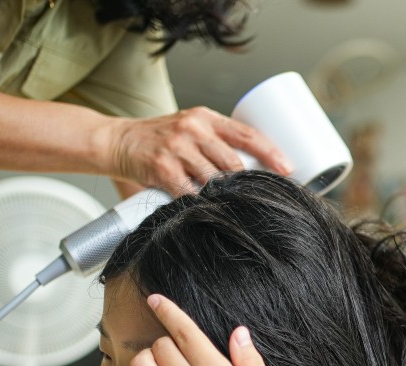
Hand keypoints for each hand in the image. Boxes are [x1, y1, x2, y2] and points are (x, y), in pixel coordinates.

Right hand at [104, 107, 293, 195]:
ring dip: (224, 195)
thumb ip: (218, 142)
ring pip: (215, 180)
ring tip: (230, 204)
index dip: (270, 153)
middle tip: (257, 196)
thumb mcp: (190, 129)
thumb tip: (255, 167)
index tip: (287, 169)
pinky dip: (202, 203)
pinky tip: (207, 208)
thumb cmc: (159, 139)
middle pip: (233, 162)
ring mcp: (177, 149)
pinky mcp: (163, 169)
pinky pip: (191, 193)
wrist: (117, 141)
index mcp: (205, 117)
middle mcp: (192, 129)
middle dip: (246, 182)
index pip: (246, 134)